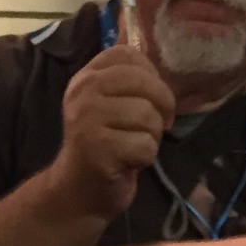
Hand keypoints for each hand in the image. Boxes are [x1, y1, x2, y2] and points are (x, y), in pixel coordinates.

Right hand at [41, 42, 175, 222]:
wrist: (78, 190)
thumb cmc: (105, 144)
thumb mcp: (112, 105)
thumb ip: (131, 82)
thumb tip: (166, 70)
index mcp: (87, 77)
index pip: (129, 55)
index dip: (152, 76)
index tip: (150, 99)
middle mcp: (83, 92)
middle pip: (144, 83)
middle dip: (161, 107)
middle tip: (154, 126)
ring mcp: (86, 119)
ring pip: (148, 115)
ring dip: (151, 136)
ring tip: (133, 145)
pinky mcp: (97, 149)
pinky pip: (145, 145)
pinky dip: (145, 157)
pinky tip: (128, 162)